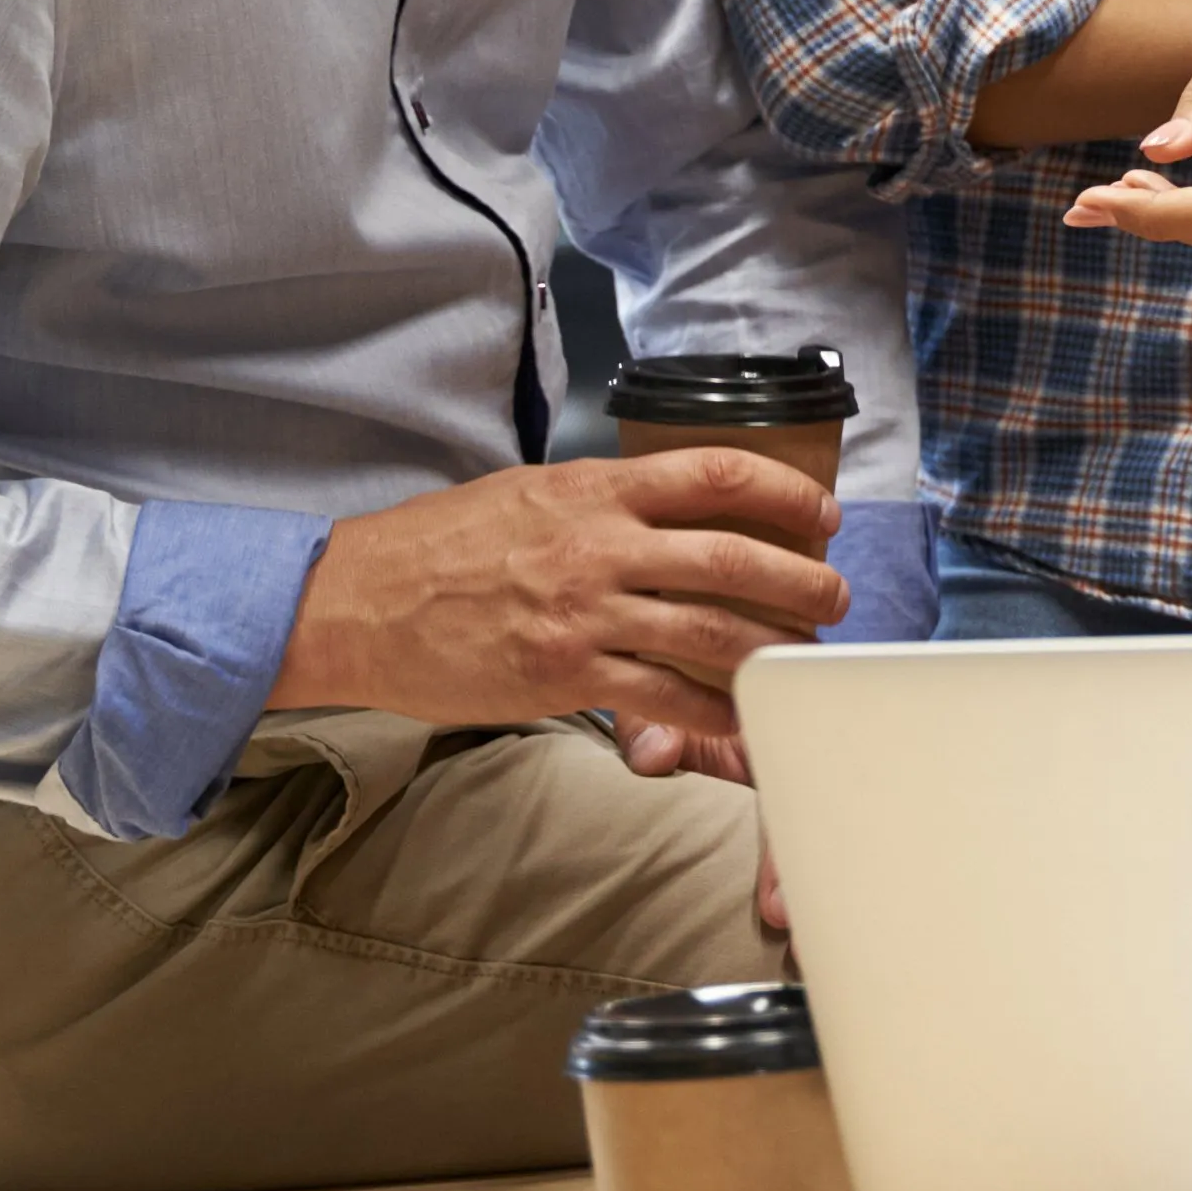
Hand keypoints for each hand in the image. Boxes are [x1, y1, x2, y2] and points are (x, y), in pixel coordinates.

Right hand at [268, 452, 848, 751]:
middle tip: (835, 595)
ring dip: (774, 645)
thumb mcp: (526, 491)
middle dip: (802, 578)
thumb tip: (662, 503)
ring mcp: (585, 613)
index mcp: (593, 489)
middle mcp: (599, 545)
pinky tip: (743, 715)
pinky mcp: (566, 675)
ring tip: (805, 653)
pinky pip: (664, 694)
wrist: (356, 604)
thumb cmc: (436, 546)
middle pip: (734, 556)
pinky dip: (716, 709)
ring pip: (710, 630)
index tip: (820, 512)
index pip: (717, 474)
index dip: (787, 492)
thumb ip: (599, 499)